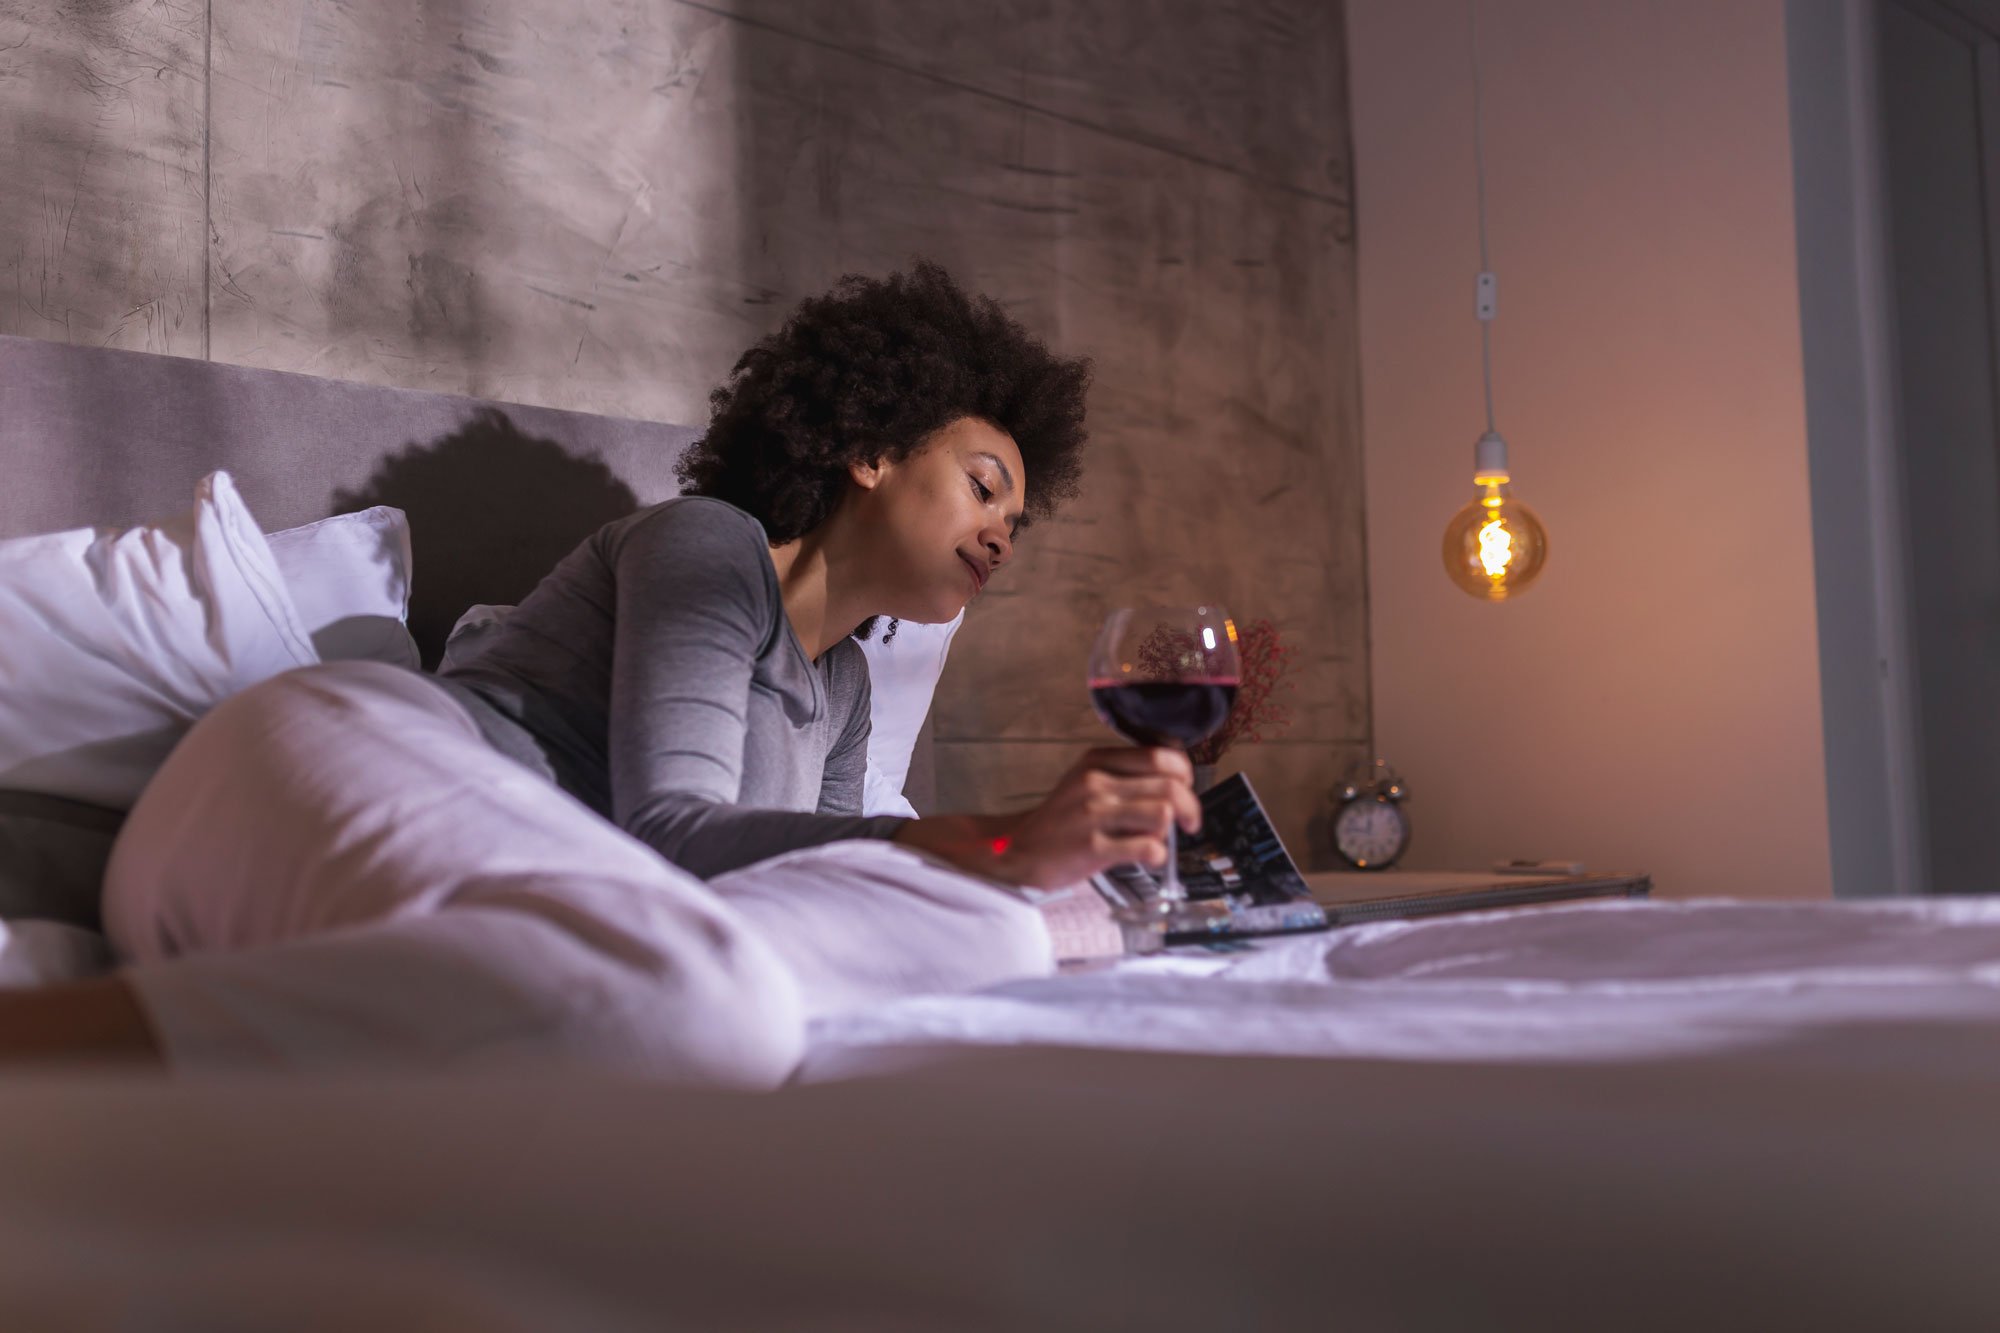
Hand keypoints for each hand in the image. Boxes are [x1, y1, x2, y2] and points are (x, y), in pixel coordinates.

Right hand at [897, 747, 1201, 889]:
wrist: (1017, 851)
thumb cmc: (1059, 821)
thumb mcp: (1084, 782)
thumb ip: (1123, 776)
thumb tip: (1175, 782)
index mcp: (1096, 761)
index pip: (1160, 756)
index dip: (1185, 774)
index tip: (1187, 789)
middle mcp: (1095, 783)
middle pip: (1169, 785)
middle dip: (1190, 807)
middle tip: (1190, 823)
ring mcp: (1093, 815)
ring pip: (1162, 813)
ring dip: (1171, 831)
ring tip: (1162, 840)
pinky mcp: (1092, 847)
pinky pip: (1146, 847)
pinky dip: (1158, 855)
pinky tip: (1150, 858)